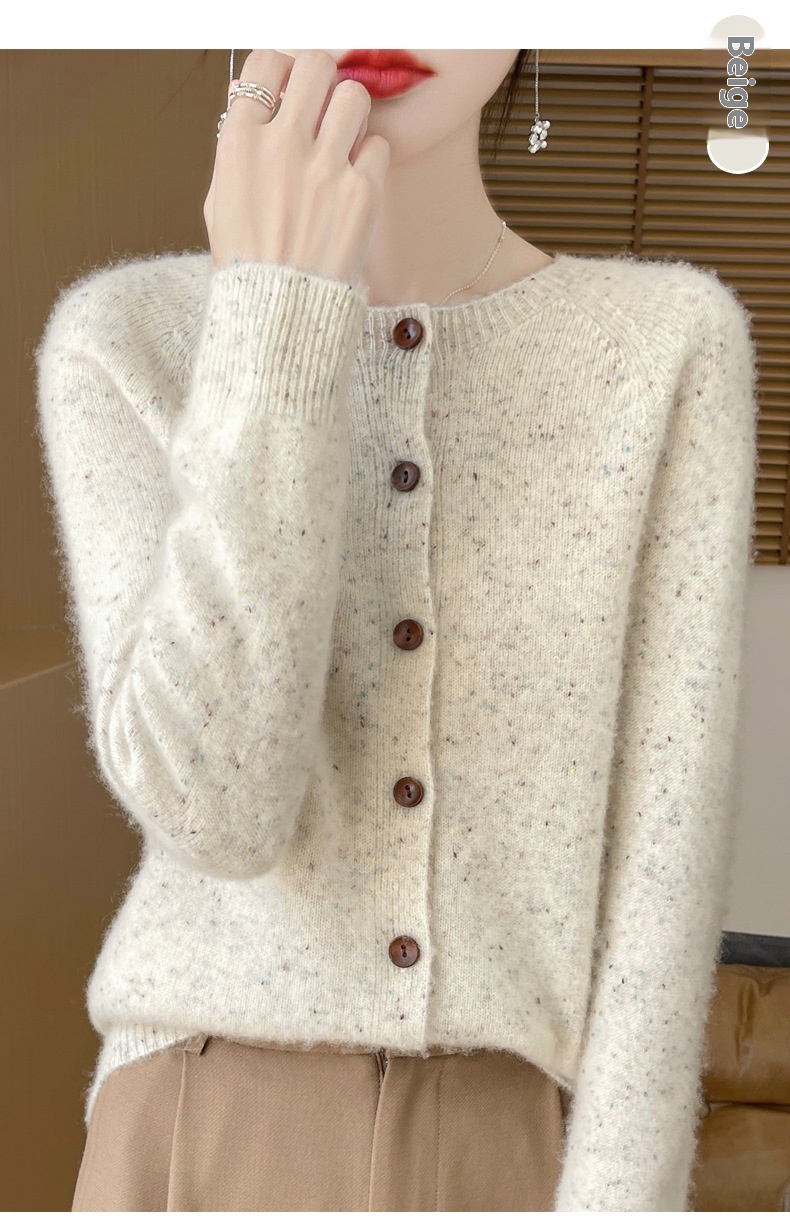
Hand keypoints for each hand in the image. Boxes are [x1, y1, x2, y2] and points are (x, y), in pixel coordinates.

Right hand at [204, 49, 390, 288]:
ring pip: (353, 96)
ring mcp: (324, 167)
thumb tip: (247, 100)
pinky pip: (378, 145)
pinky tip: (355, 178)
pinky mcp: (360, 192)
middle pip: (314, 65)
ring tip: (343, 137)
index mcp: (239, 143)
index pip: (265, 64)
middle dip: (320, 78)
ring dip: (350, 111)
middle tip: (321, 101)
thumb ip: (235, 146)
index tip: (287, 82)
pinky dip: (370, 157)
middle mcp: (282, 145)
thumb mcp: (220, 200)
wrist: (279, 313)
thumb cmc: (247, 262)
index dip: (280, 67)